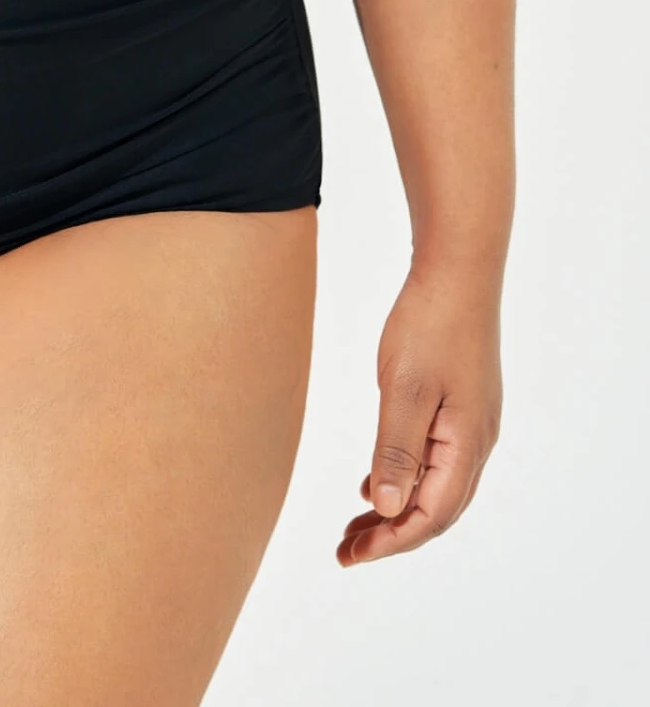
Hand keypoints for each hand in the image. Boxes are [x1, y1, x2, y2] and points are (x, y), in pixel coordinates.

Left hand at [338, 260, 502, 565]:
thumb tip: (390, 511)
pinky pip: (436, 460)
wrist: (458, 269)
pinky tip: (376, 480)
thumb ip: (397, 451)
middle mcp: (477, 442)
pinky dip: (406, 478)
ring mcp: (472, 423)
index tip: (351, 555)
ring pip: (436, 486)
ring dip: (398, 509)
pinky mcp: (462, 404)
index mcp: (467, 445)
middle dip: (393, 535)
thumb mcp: (405, 390)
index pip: (431, 516)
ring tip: (357, 525)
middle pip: (437, 510)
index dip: (391, 542)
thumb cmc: (430, 323)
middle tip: (346, 550)